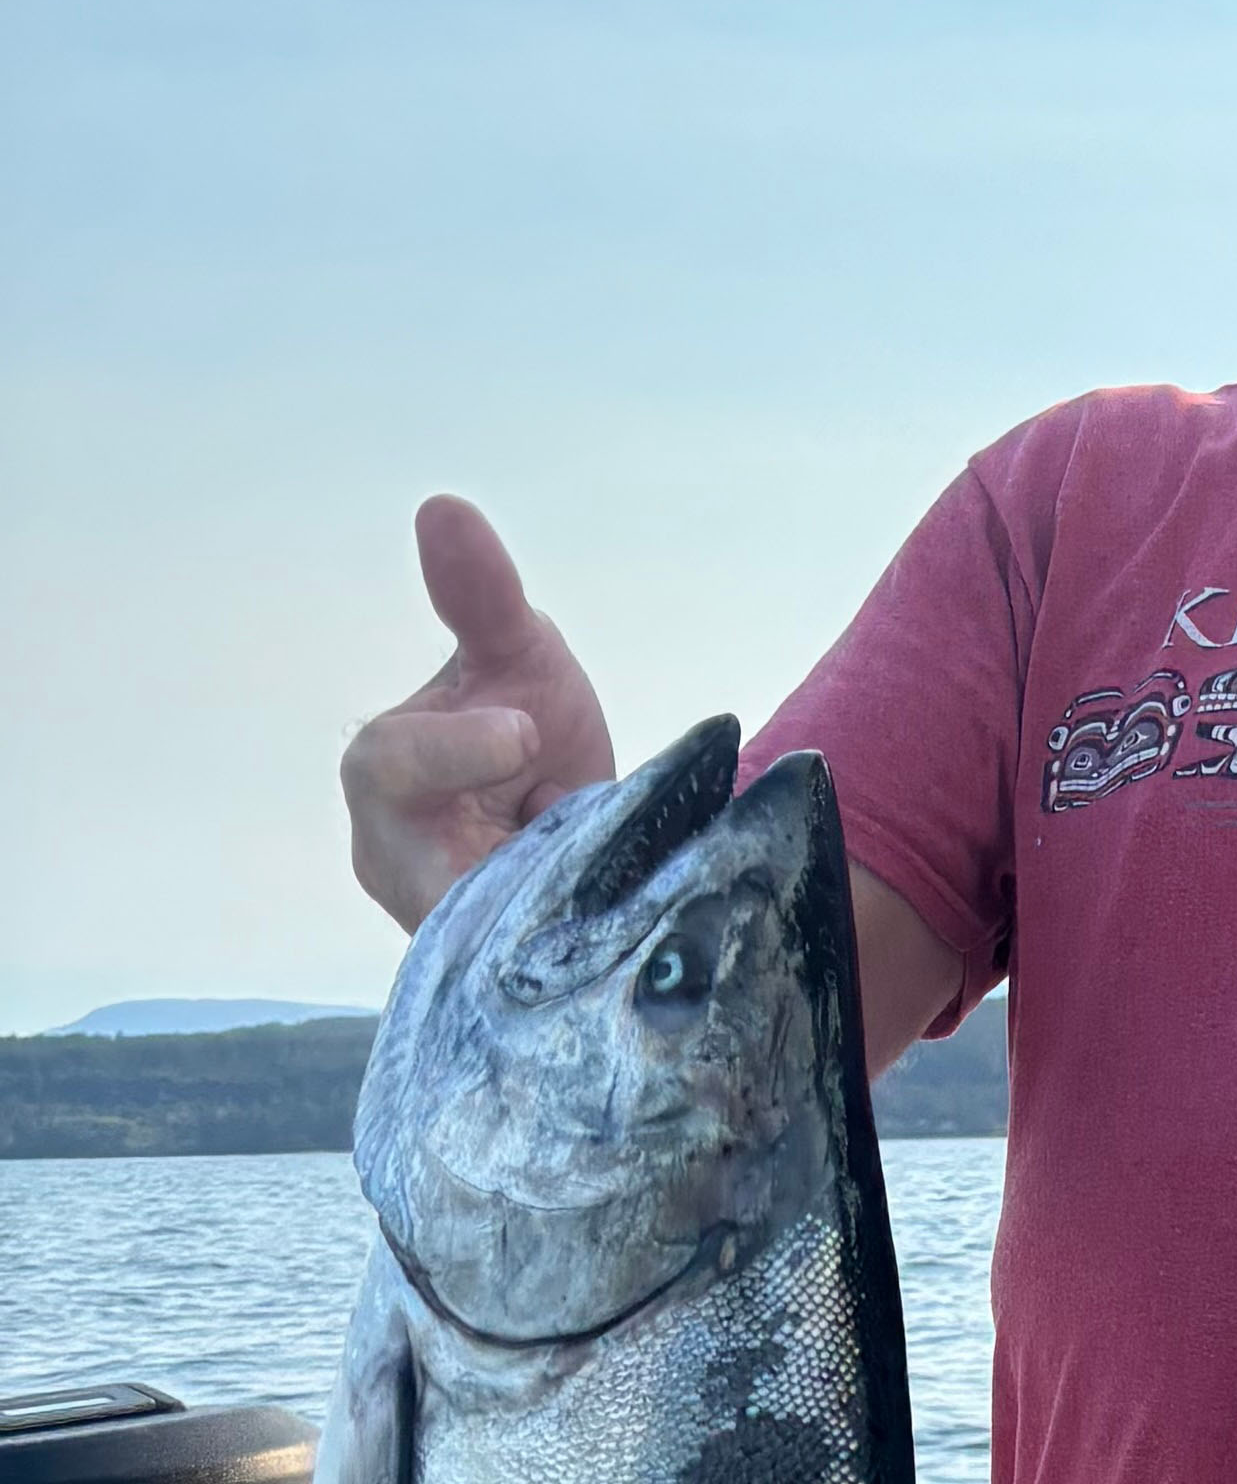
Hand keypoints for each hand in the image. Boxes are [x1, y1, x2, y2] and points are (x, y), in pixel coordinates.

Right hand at [342, 499, 618, 932]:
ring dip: (546, 902)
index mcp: (383, 775)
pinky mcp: (484, 977)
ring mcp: (435, 927)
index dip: (456, 748)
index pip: (390, 766)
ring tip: (598, 883)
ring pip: (481, 927)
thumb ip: (479, 595)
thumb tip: (440, 507)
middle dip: (505, 845)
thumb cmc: (532, 735)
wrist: (588, 828)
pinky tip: (606, 941)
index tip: (525, 732)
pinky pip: (519, 971)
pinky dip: (565, 948)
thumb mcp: (520, 658)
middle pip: (420, 863)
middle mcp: (390, 860)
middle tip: (570, 825)